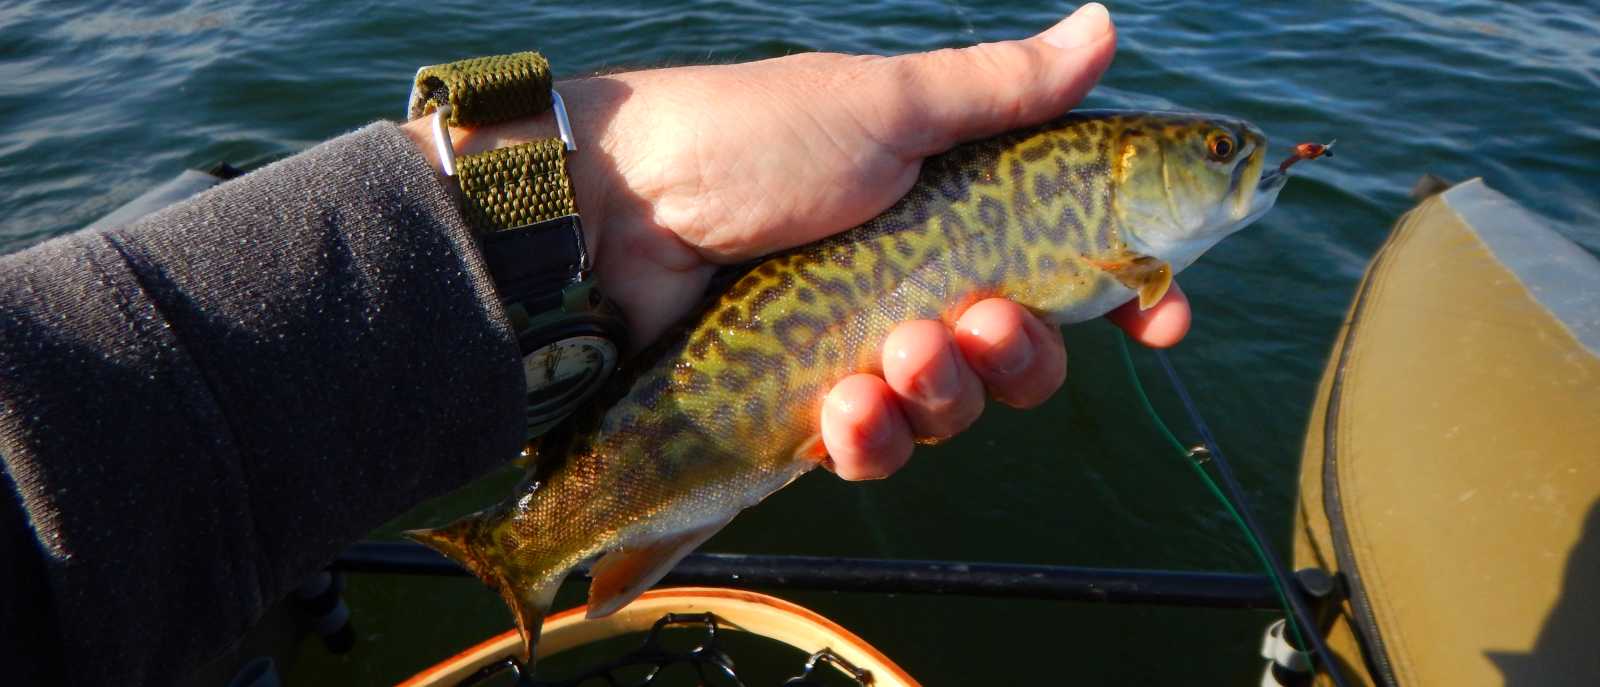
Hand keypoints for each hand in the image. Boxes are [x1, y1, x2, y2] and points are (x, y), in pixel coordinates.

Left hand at [403, 4, 1187, 478]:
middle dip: (1020, 350)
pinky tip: (841, 404)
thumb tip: (1107, 21)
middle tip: (982, 318)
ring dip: (944, 388)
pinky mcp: (804, 407)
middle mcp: (914, 280)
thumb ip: (1002, 88)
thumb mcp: (885, 106)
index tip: (1162, 316)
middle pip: (1023, 352)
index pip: (1066, 261)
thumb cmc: (747, 140)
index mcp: (949, 206)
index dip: (1126, 293)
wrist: (612, 216)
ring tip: (894, 351)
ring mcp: (858, 347)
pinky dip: (871, 433)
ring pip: (955, 407)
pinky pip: (876, 449)